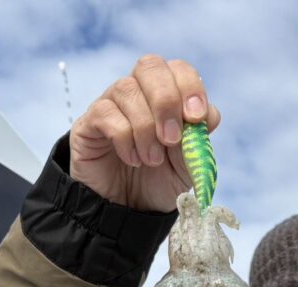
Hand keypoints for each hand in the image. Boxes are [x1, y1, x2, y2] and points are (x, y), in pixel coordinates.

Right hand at [69, 55, 220, 212]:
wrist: (128, 211)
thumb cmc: (159, 182)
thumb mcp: (188, 166)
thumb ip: (199, 140)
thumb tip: (208, 115)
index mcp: (167, 97)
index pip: (178, 69)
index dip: (190, 86)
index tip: (196, 117)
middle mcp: (139, 93)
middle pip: (150, 66)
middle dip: (166, 101)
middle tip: (171, 138)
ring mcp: (112, 104)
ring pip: (127, 89)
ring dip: (145, 128)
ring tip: (152, 160)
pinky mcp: (89, 122)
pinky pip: (105, 113)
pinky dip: (124, 138)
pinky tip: (132, 159)